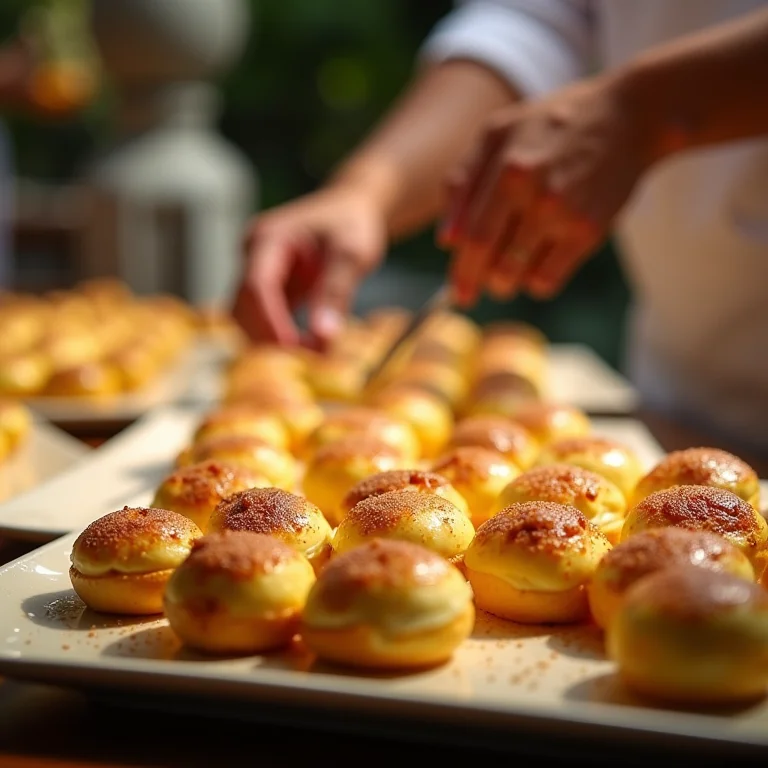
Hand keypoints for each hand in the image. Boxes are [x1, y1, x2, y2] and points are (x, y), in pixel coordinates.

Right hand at [233, 185, 386, 347]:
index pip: (256, 285)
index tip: (293, 349)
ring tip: (314, 357)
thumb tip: (323, 338)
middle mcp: (252, 255)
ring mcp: (255, 272)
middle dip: (269, 337)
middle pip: (243, 306)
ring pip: (246, 317)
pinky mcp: (265, 289)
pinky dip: (279, 337)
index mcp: (268, 238)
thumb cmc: (351, 223)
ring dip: (272, 341)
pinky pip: (261, 319)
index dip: (270, 322)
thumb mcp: (352, 253)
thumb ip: (336, 292)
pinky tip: (308, 350)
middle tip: (308, 362)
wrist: (348, 209)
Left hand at [440, 74, 651, 304]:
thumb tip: (446, 239)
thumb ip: (462, 181)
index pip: (473, 236)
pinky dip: (535, 283)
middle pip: (492, 260)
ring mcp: (565, 215)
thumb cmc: (550, 125)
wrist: (627, 117)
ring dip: (505, 283)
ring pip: (519, 276)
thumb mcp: (496, 133)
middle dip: (478, 282)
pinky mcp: (590, 231)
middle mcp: (536, 195)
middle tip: (475, 288)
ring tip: (505, 273)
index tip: (456, 292)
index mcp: (508, 170)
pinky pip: (550, 279)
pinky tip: (534, 267)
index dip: (460, 271)